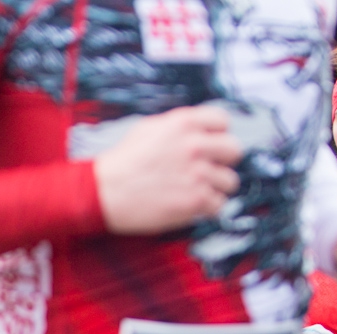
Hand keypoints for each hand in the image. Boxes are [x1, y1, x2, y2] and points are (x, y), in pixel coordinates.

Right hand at [94, 106, 242, 235]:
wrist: (102, 192)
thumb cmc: (121, 163)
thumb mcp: (147, 129)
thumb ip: (178, 127)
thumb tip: (199, 133)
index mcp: (184, 124)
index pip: (223, 122)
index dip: (216, 135)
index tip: (207, 147)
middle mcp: (195, 146)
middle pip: (234, 151)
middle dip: (222, 162)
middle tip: (206, 171)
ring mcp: (197, 174)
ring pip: (229, 181)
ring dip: (214, 188)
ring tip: (194, 192)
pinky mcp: (195, 201)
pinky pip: (218, 205)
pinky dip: (206, 208)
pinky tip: (189, 205)